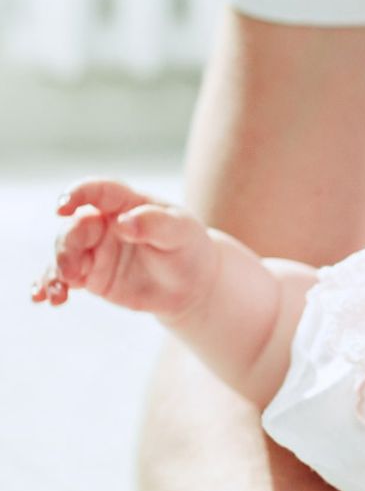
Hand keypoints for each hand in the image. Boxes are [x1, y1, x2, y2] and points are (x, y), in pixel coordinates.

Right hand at [31, 179, 214, 317]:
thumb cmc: (188, 247)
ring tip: (59, 292)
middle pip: (75, 228)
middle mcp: (104, 224)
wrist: (192, 283)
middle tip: (72, 271)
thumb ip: (154, 223)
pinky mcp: (90, 275)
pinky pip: (63, 278)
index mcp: (127, 203)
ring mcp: (94, 250)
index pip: (98, 192)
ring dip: (55, 271)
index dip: (77, 194)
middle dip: (66, 247)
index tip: (62, 207)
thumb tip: (123, 222)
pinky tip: (45, 298)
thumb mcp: (181, 231)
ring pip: (63, 254)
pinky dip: (50, 286)